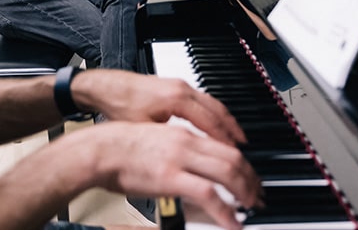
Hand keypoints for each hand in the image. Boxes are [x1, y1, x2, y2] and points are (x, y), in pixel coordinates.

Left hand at [75, 70, 246, 146]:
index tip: (235, 153)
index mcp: (176, 99)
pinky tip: (216, 124)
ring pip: (212, 102)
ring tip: (237, 138)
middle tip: (244, 147)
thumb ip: (168, 141)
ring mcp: (179, 85)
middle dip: (232, 129)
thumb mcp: (145, 130)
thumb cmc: (119, 106)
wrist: (104, 88)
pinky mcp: (174, 86)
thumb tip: (185, 158)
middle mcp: (181, 88)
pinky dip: (214, 112)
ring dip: (225, 120)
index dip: (224, 139)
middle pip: (217, 109)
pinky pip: (203, 99)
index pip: (210, 121)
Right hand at [90, 121, 260, 229]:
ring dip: (245, 192)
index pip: (225, 147)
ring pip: (227, 172)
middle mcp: (186, 143)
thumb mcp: (157, 143)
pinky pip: (209, 194)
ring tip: (251, 208)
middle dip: (251, 179)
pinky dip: (226, 210)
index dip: (244, 164)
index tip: (250, 178)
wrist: (99, 150)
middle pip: (233, 158)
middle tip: (258, 196)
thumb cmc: (120, 148)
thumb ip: (179, 154)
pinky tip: (232, 223)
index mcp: (184, 135)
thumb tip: (193, 172)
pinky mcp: (171, 178)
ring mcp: (180, 159)